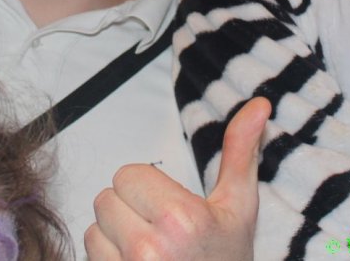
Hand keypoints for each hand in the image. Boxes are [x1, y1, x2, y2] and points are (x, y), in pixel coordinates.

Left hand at [85, 97, 270, 259]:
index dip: (147, 188)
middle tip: (159, 230)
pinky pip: (91, 256)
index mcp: (182, 220)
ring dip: (114, 237)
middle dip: (128, 210)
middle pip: (106, 198)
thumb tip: (258, 104)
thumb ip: (241, 152)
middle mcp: (151, 249)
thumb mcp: (239, 208)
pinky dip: (108, 260)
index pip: (126, 174)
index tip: (170, 209)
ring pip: (94, 229)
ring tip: (148, 252)